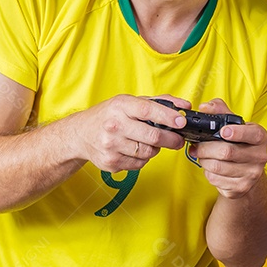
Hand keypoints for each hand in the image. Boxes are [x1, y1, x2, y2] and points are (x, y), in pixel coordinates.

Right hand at [71, 94, 186, 172]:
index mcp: (120, 106)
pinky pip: (139, 164)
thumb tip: (185, 106)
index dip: (168, 117)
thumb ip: (159, 102)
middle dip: (171, 140)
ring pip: (148, 152)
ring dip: (155, 149)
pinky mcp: (110, 162)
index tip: (182, 122)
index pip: (148, 110)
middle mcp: (114, 125)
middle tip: (178, 140)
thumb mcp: (130, 102)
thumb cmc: (110, 115)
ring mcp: (111, 145)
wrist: (81, 134)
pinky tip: (135, 150)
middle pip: (152, 137)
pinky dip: (143, 158)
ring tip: (149, 142)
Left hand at [188, 98, 266, 198]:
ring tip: (203, 156)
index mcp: (260, 137)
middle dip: (206, 148)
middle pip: (227, 152)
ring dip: (204, 160)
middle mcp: (260, 156)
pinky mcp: (240, 188)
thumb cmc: (238, 143)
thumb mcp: (233, 124)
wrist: (246, 171)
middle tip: (197, 146)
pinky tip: (210, 168)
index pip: (252, 134)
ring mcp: (252, 175)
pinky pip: (216, 180)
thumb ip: (220, 111)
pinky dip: (207, 173)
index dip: (237, 133)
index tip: (223, 132)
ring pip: (218, 167)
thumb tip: (204, 107)